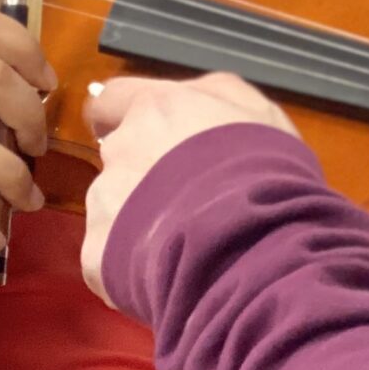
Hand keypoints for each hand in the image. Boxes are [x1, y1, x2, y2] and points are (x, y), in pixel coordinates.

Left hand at [79, 72, 297, 305]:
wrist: (256, 249)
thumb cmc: (268, 174)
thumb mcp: (259, 114)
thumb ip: (217, 97)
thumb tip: (190, 97)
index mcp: (157, 108)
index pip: (112, 99)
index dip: (116, 115)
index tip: (127, 132)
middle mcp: (122, 147)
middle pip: (119, 156)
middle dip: (142, 173)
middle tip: (185, 200)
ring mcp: (106, 201)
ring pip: (113, 206)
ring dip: (138, 219)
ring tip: (184, 243)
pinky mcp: (99, 252)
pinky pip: (111, 255)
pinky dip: (132, 264)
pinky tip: (172, 272)